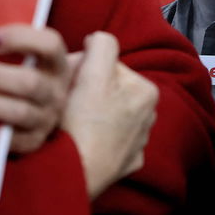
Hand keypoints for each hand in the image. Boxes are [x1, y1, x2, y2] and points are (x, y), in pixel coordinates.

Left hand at [0, 24, 71, 153]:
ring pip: (19, 111)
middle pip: (29, 82)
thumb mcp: (23, 57)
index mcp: (56, 62)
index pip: (49, 44)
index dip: (19, 40)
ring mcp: (47, 117)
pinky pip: (11, 138)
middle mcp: (56, 89)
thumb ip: (4, 45)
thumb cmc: (18, 72)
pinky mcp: (33, 141)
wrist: (36, 107)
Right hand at [63, 32, 158, 197]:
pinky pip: (104, 141)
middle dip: (86, 92)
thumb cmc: (83, 122)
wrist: (72, 174)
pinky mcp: (124, 165)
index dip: (83, 70)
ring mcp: (138, 143)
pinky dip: (92, 138)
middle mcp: (149, 117)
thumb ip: (102, 44)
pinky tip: (80, 141)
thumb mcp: (92, 71)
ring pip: (105, 115)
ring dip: (89, 115)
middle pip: (107, 90)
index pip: (107, 66)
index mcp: (147, 91)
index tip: (67, 83)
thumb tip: (97, 40)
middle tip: (65, 103)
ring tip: (71, 124)